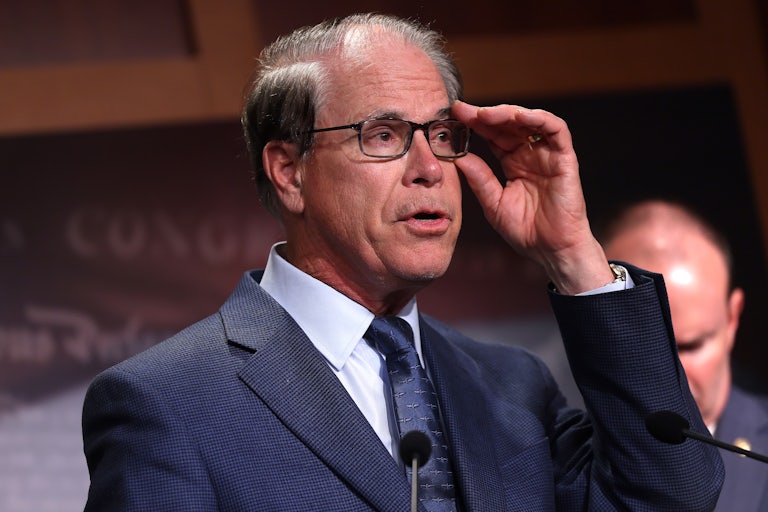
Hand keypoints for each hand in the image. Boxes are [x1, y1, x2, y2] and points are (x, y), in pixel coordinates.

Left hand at [451, 100, 612, 293]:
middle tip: (463, 111)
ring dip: (508, 113)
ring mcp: (548, 155)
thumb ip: (479, 179)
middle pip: (508, 125)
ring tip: (485, 114)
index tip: (454, 116)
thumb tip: (457, 157)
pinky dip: (538, 119)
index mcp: (513, 163)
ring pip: (530, 121)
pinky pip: (556, 130)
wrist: (552, 251)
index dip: (475, 124)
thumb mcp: (493, 203)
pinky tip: (518, 117)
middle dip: (485, 115)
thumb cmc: (527, 231)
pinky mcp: (565, 159)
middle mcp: (531, 155)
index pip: (493, 136)